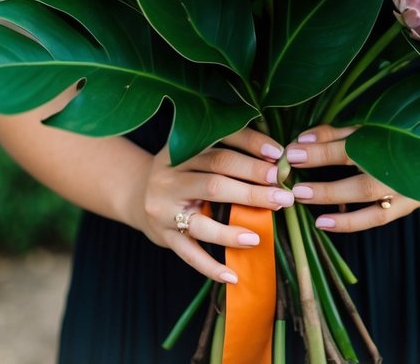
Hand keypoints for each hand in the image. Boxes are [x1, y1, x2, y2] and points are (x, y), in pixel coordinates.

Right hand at [139, 126, 291, 282]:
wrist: (136, 193)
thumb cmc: (181, 171)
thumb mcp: (195, 152)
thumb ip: (228, 151)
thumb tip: (275, 159)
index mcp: (182, 148)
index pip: (221, 143)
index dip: (250, 146)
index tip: (278, 154)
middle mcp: (170, 176)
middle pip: (215, 179)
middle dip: (252, 187)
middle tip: (283, 195)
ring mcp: (164, 208)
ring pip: (201, 220)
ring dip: (232, 231)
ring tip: (259, 237)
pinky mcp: (163, 236)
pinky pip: (189, 254)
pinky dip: (211, 266)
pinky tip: (233, 276)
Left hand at [285, 124, 419, 231]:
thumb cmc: (397, 132)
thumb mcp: (365, 126)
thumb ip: (335, 134)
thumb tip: (302, 140)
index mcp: (389, 139)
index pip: (350, 149)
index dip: (320, 152)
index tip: (292, 154)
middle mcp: (399, 167)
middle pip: (360, 180)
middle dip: (325, 184)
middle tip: (294, 186)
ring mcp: (407, 189)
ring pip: (369, 201)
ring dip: (334, 202)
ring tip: (303, 201)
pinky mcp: (408, 205)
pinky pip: (378, 218)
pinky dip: (350, 222)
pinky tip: (325, 222)